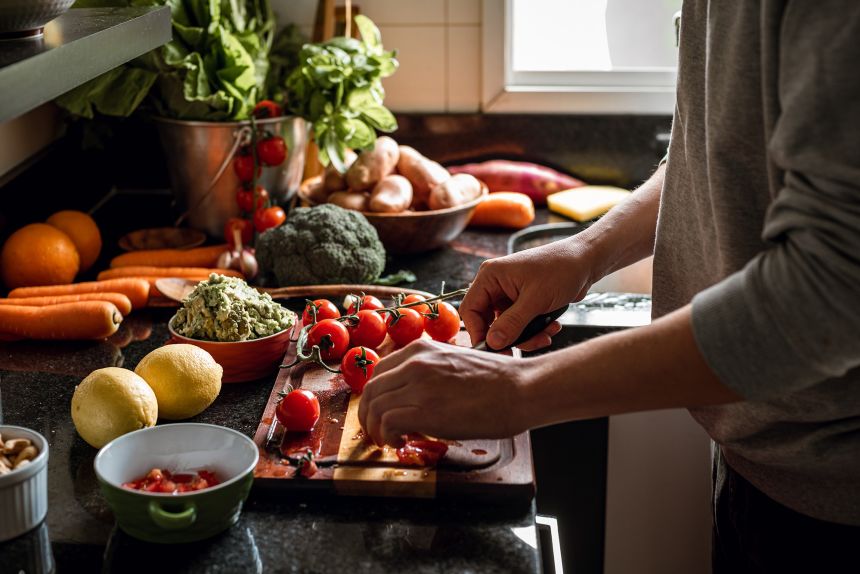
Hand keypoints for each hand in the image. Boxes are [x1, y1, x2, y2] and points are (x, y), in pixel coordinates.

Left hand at [357, 339, 530, 446]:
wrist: (521, 388)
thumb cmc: (497, 379)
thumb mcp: (455, 362)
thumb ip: (430, 371)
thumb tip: (415, 394)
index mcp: (421, 349)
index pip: (379, 371)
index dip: (376, 395)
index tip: (380, 410)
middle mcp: (415, 363)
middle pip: (371, 390)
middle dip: (369, 414)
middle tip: (376, 431)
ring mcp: (418, 386)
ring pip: (375, 407)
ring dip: (375, 429)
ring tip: (388, 441)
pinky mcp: (425, 410)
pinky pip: (387, 423)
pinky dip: (387, 436)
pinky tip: (400, 442)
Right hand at [461, 239, 593, 349]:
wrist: (586, 261)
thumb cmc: (561, 268)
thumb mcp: (536, 299)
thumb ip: (512, 323)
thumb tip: (492, 343)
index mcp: (491, 276)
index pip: (471, 310)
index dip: (478, 332)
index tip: (493, 349)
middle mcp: (497, 285)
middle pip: (488, 321)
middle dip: (508, 337)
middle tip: (522, 348)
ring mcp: (510, 294)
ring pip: (507, 326)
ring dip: (526, 335)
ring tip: (546, 335)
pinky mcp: (524, 301)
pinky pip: (521, 324)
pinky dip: (535, 330)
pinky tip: (552, 327)